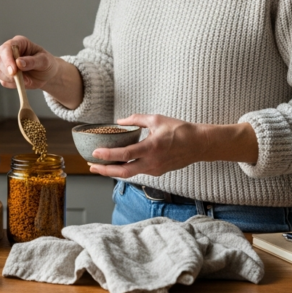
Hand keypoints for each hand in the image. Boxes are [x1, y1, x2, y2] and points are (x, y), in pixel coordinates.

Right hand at [0, 36, 60, 89]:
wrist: (47, 75)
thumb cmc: (47, 63)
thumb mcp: (45, 61)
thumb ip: (32, 61)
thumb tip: (19, 62)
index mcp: (19, 43)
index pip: (6, 48)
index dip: (7, 59)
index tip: (13, 71)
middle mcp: (9, 51)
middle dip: (7, 71)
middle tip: (20, 78)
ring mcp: (5, 63)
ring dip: (10, 78)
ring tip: (26, 80)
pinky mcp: (5, 75)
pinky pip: (3, 81)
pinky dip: (12, 84)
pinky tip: (22, 82)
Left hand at [88, 115, 257, 177]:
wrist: (199, 144)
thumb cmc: (180, 130)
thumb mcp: (156, 119)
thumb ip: (136, 119)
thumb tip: (119, 121)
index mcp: (151, 148)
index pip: (125, 155)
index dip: (108, 155)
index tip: (95, 153)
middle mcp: (152, 163)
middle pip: (123, 172)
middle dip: (105, 171)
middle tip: (91, 166)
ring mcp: (155, 170)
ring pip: (130, 173)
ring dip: (114, 170)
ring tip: (100, 165)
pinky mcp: (158, 172)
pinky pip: (139, 170)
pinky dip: (127, 167)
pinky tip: (119, 162)